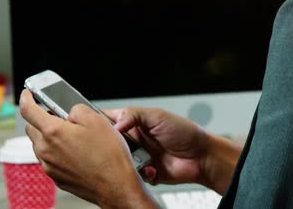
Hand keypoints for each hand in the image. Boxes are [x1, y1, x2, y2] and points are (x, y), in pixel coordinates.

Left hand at [19, 90, 155, 207]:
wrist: (115, 184)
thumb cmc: (109, 155)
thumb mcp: (98, 120)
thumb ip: (78, 109)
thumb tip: (70, 112)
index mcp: (54, 132)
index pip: (29, 110)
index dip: (27, 98)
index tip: (28, 94)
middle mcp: (46, 150)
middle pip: (32, 128)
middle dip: (41, 119)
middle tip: (60, 117)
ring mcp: (49, 166)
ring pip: (41, 145)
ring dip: (50, 137)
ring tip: (74, 137)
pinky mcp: (56, 177)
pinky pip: (49, 159)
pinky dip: (57, 152)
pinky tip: (77, 153)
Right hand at [104, 107, 242, 192]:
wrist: (201, 156)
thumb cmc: (184, 132)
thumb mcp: (157, 116)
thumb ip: (133, 115)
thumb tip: (114, 124)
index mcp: (134, 123)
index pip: (109, 121)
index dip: (98, 124)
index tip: (91, 127)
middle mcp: (134, 140)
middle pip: (109, 144)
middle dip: (112, 147)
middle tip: (121, 147)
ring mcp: (138, 157)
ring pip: (119, 162)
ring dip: (128, 161)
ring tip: (141, 158)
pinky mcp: (144, 173)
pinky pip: (132, 176)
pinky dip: (141, 173)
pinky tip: (152, 168)